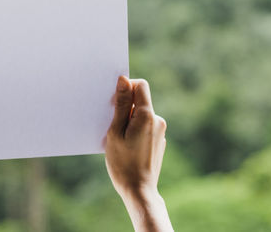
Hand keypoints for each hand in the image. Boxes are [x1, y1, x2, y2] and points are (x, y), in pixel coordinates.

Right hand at [105, 76, 172, 231]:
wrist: (139, 190)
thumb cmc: (122, 163)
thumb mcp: (115, 131)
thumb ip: (121, 105)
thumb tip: (124, 80)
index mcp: (147, 116)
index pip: (140, 85)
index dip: (126, 87)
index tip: (112, 101)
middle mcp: (158, 121)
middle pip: (140, 100)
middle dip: (124, 106)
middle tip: (110, 124)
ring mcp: (160, 131)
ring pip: (140, 115)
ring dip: (127, 120)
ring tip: (117, 139)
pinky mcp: (158, 141)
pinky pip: (144, 127)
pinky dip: (133, 130)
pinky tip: (125, 146)